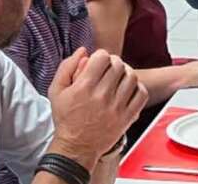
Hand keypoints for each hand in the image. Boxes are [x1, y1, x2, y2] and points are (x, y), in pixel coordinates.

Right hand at [48, 48, 146, 169]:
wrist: (76, 147)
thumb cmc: (66, 119)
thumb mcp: (56, 91)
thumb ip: (66, 67)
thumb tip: (83, 50)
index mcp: (84, 87)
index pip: (103, 57)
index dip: (101, 56)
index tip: (98, 63)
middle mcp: (101, 96)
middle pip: (118, 65)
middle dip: (113, 63)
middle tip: (108, 70)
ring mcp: (116, 107)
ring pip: (132, 77)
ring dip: (126, 74)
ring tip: (118, 79)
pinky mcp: (127, 117)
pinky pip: (141, 94)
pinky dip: (137, 88)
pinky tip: (127, 90)